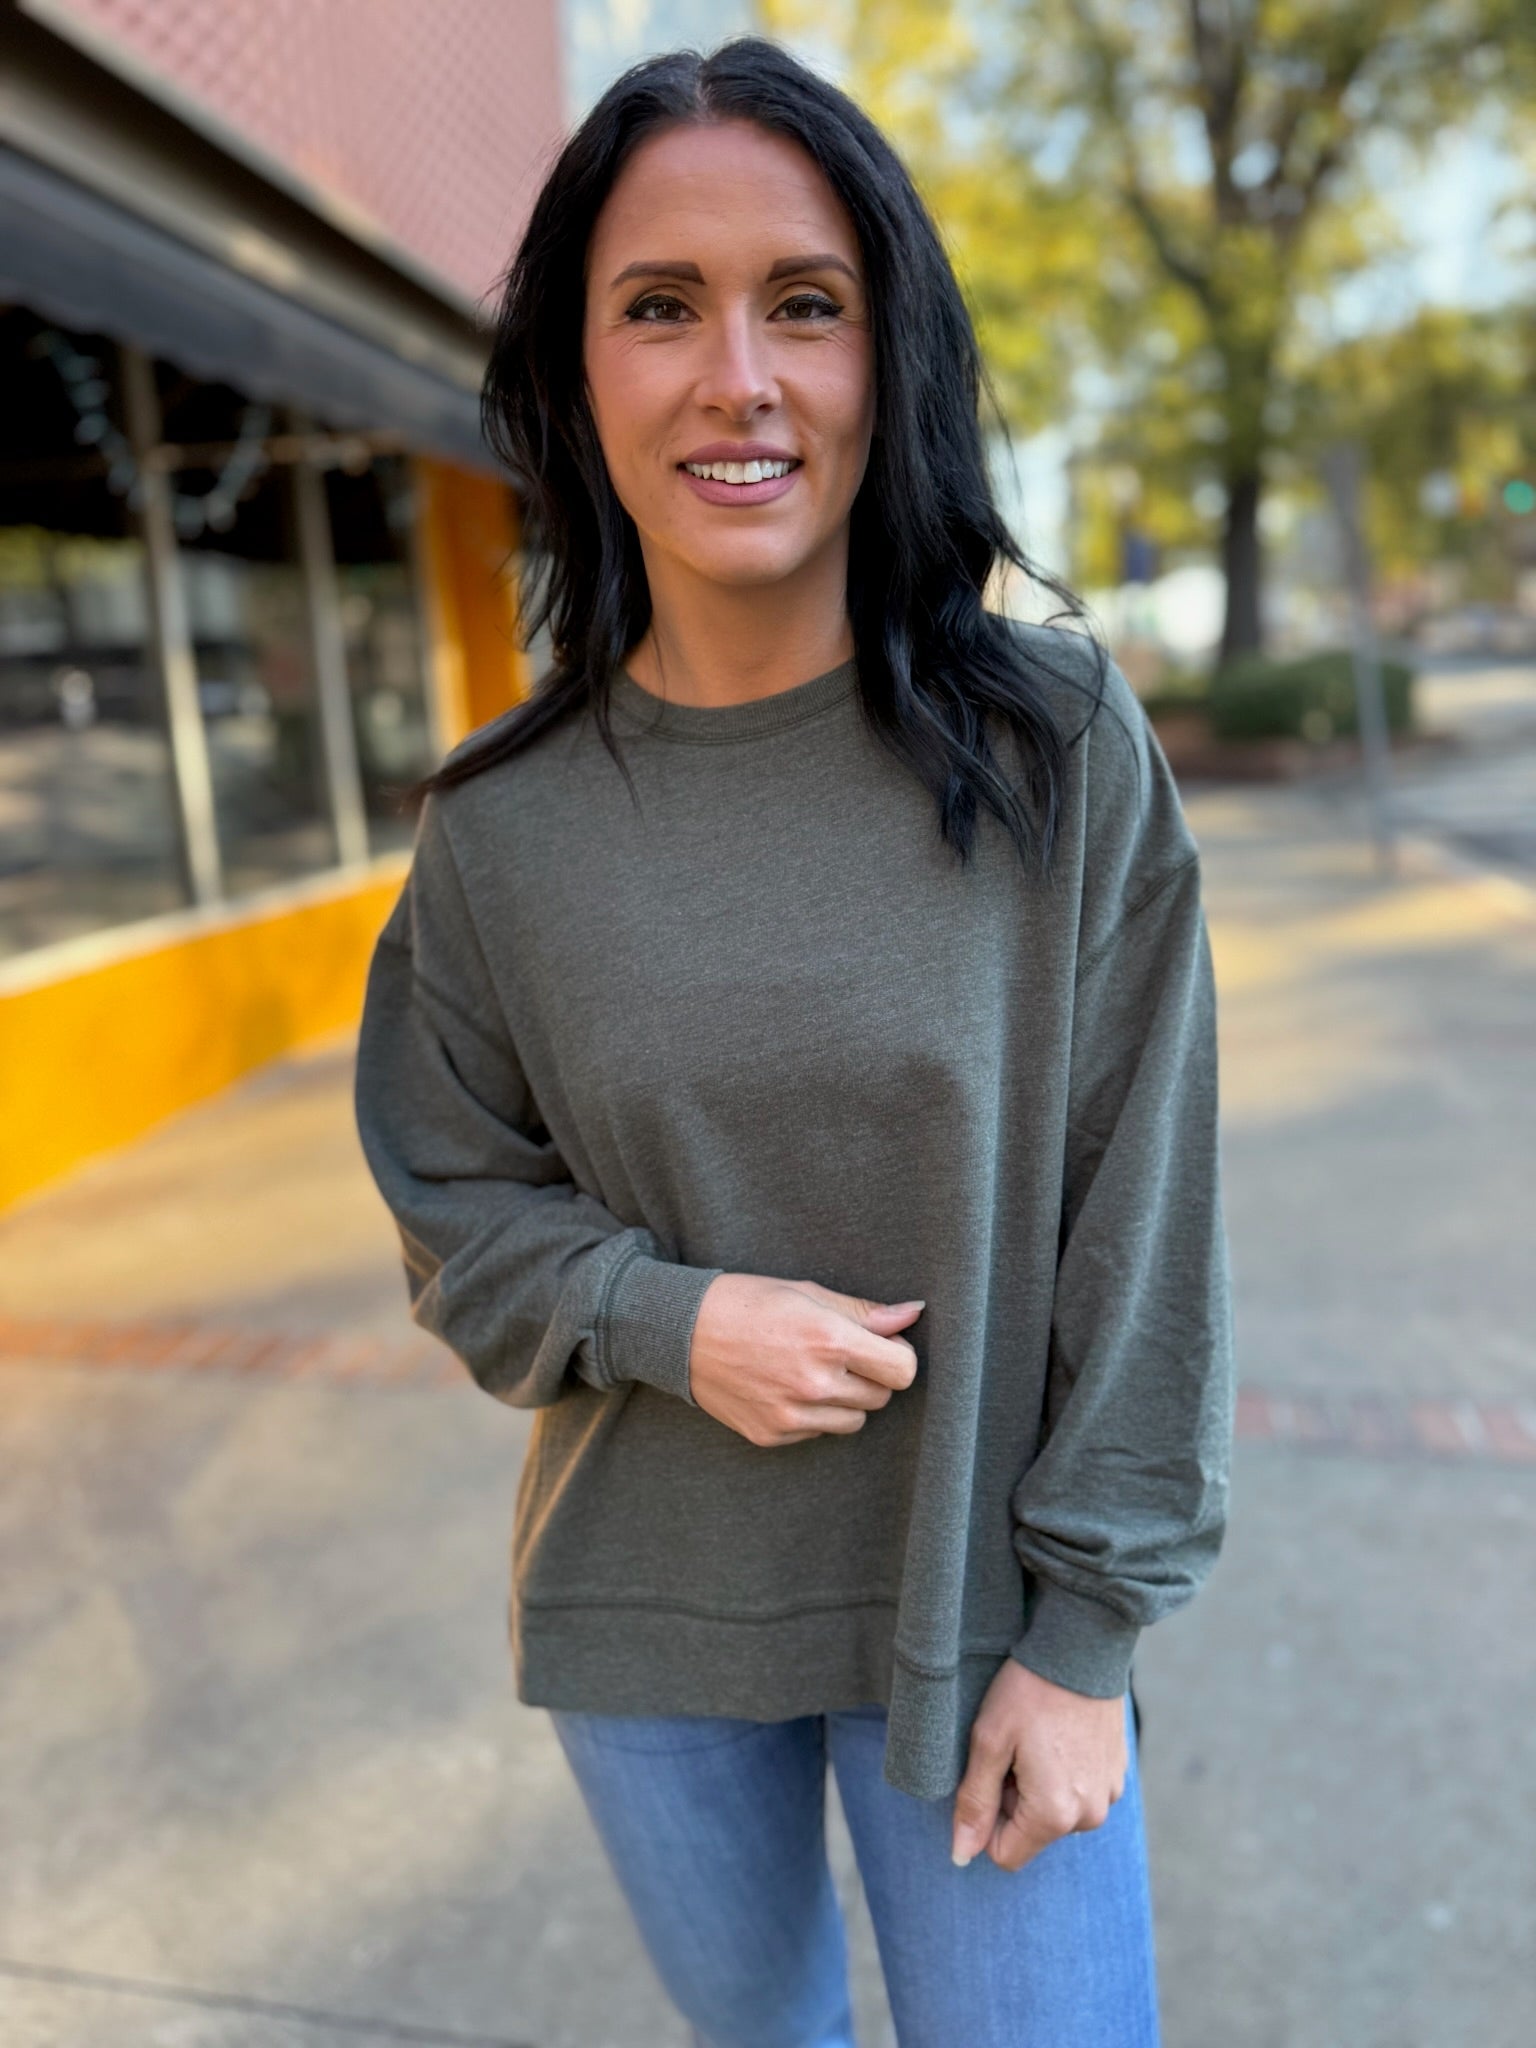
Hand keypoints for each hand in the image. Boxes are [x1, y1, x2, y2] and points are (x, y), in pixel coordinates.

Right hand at [688, 1275, 922, 1447]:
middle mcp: (814, 1383)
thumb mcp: (807, 1293)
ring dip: (845, 1400)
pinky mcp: (772, 1435)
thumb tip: (913, 1313)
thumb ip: (864, 1311)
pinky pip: (817, 1433)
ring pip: (854, 1421)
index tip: (882, 1346)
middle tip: (841, 1354)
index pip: (903, 1370)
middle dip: (871, 1376)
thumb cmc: (747, 1302)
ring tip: (813, 1372)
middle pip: (881, 1397)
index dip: (898, 1356)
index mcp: (828, 1340)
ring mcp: (792, 1415)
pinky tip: (786, 1388)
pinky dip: (813, 1416)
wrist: (682, 1332)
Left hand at [951, 1656, 1127, 1872]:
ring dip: (1038, 1785)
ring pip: (1055, 1812)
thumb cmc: (1029, 1691)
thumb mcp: (988, 1742)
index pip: (1005, 1854)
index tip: (993, 1772)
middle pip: (1031, 1832)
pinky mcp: (1118, 1774)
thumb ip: (974, 1804)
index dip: (988, 1817)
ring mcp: (1109, 1795)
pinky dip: (1063, 1772)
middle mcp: (1089, 1816)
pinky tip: (1058, 1733)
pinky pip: (1079, 1792)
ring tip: (1037, 1737)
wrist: (1082, 1646)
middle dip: (1014, 1799)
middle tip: (1014, 1748)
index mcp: (1055, 1815)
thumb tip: (961, 1856)